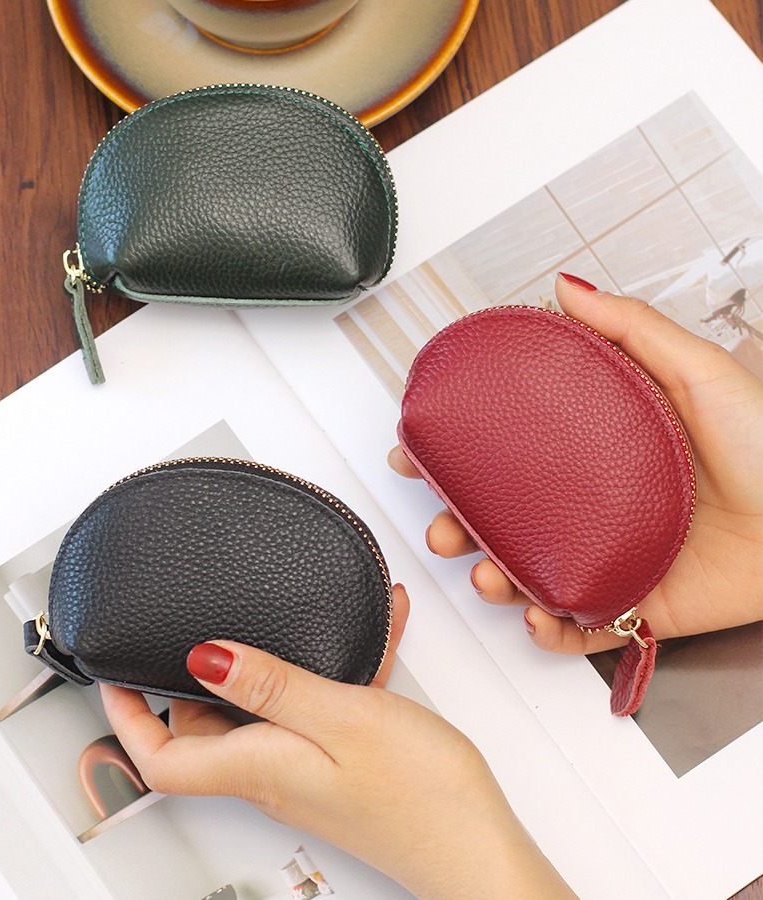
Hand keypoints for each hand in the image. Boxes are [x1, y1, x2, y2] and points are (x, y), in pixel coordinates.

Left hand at [100, 585, 572, 898]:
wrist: (477, 846)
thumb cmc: (420, 795)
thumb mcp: (338, 718)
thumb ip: (269, 685)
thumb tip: (204, 656)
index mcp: (257, 764)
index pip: (160, 755)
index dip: (126, 715)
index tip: (116, 669)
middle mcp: (273, 770)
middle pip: (203, 727)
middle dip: (197, 674)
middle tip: (206, 624)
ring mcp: (307, 765)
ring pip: (266, 706)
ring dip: (276, 658)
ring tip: (307, 614)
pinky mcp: (340, 760)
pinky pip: (318, 702)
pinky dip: (333, 666)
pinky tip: (373, 632)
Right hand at [389, 273, 762, 653]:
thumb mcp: (699, 372)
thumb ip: (632, 330)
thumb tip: (568, 288)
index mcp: (595, 447)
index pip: (508, 452)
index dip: (457, 455)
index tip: (419, 452)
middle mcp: (591, 502)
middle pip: (503, 518)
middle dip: (457, 528)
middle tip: (442, 528)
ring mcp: (608, 554)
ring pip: (526, 573)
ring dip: (492, 581)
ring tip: (489, 577)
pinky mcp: (636, 603)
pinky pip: (577, 624)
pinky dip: (547, 630)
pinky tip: (536, 617)